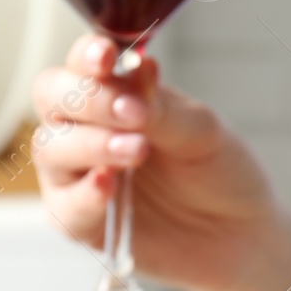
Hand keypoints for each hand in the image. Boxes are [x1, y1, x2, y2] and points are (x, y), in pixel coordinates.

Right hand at [31, 34, 279, 290]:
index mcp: (116, 94)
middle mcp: (87, 128)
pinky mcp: (81, 221)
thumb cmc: (219, 173)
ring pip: (51, 148)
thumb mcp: (202, 133)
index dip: (87, 56)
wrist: (239, 233)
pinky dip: (84, 193)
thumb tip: (139, 68)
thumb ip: (163, 108)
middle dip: (87, 100)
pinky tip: (108, 183)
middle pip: (51, 98)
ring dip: (91, 144)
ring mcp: (78, 174)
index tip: (107, 58)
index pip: (83, 64)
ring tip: (137, 150)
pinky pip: (65, 206)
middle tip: (132, 112)